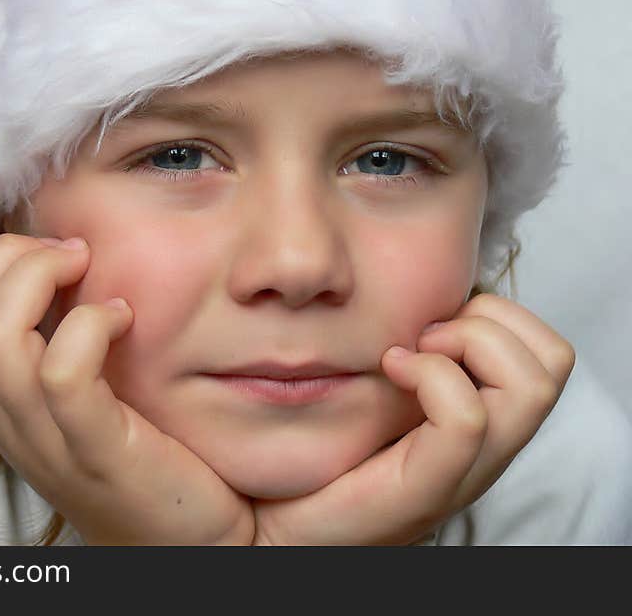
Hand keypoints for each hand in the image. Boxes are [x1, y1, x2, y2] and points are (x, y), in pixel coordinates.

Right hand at [0, 233, 253, 544]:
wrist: (190, 546)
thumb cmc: (146, 460)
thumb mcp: (89, 402)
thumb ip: (66, 348)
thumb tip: (73, 265)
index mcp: (4, 406)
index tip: (55, 250)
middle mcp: (11, 424)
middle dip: (8, 257)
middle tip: (71, 251)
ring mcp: (49, 443)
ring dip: (41, 278)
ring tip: (90, 271)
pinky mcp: (97, 454)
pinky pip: (62, 375)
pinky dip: (89, 326)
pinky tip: (124, 318)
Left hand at [252, 293, 574, 544]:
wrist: (273, 525)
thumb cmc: (315, 451)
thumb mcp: (369, 388)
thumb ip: (401, 352)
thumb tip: (412, 300)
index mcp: (477, 423)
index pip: (543, 353)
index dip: (496, 314)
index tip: (431, 319)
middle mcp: (483, 450)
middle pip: (551, 363)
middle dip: (490, 320)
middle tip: (425, 334)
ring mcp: (460, 474)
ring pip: (530, 387)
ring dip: (469, 341)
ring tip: (409, 352)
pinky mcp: (422, 492)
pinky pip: (467, 420)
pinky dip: (433, 375)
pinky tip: (388, 369)